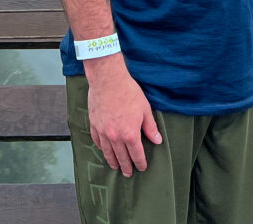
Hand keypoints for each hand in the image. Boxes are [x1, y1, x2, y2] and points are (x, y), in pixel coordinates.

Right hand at [84, 55, 161, 176]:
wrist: (108, 79)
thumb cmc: (128, 91)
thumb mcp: (144, 109)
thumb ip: (150, 127)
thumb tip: (157, 140)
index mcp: (130, 134)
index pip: (136, 154)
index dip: (140, 163)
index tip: (142, 167)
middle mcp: (115, 136)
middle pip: (121, 157)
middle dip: (126, 167)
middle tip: (128, 173)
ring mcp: (103, 131)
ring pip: (108, 152)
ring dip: (113, 161)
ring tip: (115, 167)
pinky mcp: (94, 124)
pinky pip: (97, 141)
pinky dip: (101, 148)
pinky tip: (103, 150)